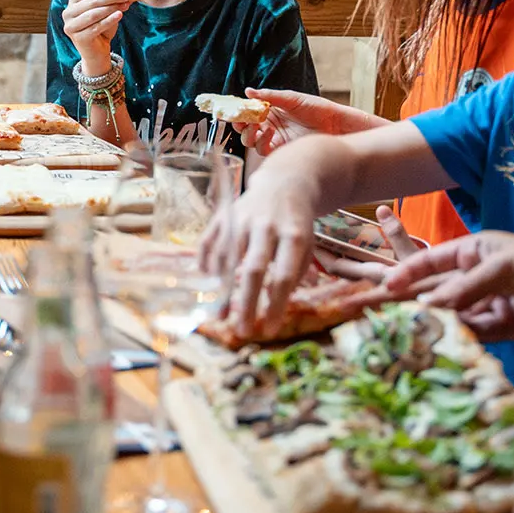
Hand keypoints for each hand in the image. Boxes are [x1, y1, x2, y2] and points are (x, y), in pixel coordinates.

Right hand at [61, 0, 133, 74]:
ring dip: (112, 7)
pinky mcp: (78, 38)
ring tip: (126, 4)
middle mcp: (68, 12)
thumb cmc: (101, 28)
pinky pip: (96, 27)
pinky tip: (120, 15)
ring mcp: (71, 26)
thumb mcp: (107, 10)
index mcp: (73, 1)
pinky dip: (109, 20)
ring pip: (93, 13)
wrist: (97, 52)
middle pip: (92, 0)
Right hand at [198, 139, 332, 339]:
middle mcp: (266, 225)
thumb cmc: (297, 222)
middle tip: (242, 330)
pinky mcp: (225, 213)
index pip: (283, 275)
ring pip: (228, 255)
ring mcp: (242, 218)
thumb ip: (294, 271)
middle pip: (254, 268)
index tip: (268, 330)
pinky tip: (206, 282)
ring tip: (220, 316)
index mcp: (293, 234)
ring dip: (223, 288)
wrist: (285, 182)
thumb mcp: (307, 244)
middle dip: (247, 302)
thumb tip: (276, 302)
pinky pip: (210, 240)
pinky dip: (206, 262)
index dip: (275, 304)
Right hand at [237, 89, 386, 157]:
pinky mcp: (282, 151)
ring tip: (257, 126)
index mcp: (272, 110)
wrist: (336, 125)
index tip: (234, 109)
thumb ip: (270, 96)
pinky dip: (261, 142)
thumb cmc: (317, 108)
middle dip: (240, 124)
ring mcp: (275, 139)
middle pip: (246, 128)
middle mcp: (270, 125)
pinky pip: (264, 150)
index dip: (240, 111)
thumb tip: (248, 91)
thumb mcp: (292, 99)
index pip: (249, 112)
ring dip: (249, 134)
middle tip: (241, 119)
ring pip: (251, 141)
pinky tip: (268, 133)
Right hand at [375, 229, 513, 346]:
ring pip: (454, 315)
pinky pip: (475, 333)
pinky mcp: (503, 327)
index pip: (432, 261)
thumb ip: (464, 288)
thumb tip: (427, 305)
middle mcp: (477, 276)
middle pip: (438, 290)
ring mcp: (489, 302)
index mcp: (474, 251)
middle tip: (385, 313)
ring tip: (412, 333)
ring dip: (438, 323)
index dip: (409, 273)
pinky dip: (461, 338)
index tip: (386, 286)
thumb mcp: (499, 267)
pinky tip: (445, 343)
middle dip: (414, 301)